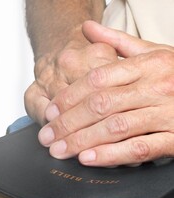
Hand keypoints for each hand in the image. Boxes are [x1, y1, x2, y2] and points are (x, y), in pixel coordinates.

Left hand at [38, 21, 173, 166]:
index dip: (69, 97)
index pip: (97, 79)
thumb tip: (86, 28)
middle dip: (68, 122)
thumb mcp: (152, 52)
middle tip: (47, 136)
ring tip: (59, 149)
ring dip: (82, 140)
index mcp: (147, 65)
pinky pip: (140, 147)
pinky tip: (89, 159)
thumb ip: (116, 42)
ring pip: (116, 126)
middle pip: (101, 104)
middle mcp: (156, 86)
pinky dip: (112, 154)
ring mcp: (167, 112)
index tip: (50, 111)